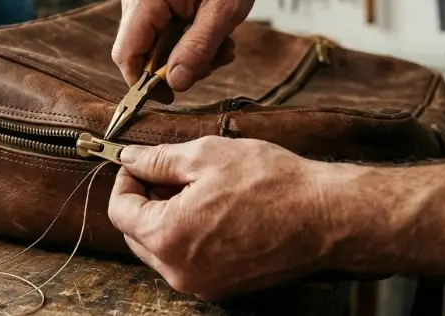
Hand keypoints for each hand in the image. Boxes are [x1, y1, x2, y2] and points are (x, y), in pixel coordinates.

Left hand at [107, 136, 335, 300]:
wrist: (324, 217)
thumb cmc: (270, 183)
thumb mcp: (205, 156)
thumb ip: (157, 159)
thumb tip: (128, 157)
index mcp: (167, 237)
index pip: (120, 210)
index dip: (126, 180)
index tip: (139, 164)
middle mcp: (178, 271)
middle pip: (136, 233)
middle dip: (144, 200)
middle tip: (168, 173)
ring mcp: (200, 284)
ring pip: (160, 249)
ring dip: (165, 219)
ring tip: (195, 189)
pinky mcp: (221, 288)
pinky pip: (186, 261)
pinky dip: (187, 237)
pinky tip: (212, 211)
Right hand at [110, 0, 324, 92]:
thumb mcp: (224, 10)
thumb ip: (198, 48)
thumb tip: (176, 83)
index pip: (127, 53)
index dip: (143, 83)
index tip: (170, 97)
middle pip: (141, 53)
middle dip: (177, 66)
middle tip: (216, 60)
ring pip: (152, 46)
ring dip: (186, 54)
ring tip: (221, 44)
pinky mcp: (150, 0)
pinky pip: (159, 33)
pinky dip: (184, 41)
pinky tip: (210, 33)